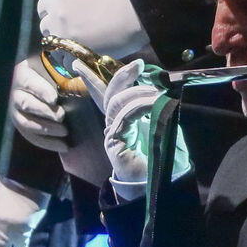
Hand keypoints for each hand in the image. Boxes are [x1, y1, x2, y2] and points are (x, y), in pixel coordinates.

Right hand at [10, 57, 68, 151]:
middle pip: (25, 103)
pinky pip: (31, 137)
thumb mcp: (54, 65)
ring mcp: (15, 111)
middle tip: (61, 116)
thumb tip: (77, 69)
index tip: (54, 99)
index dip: (41, 91)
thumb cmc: (54, 71)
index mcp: (22, 73)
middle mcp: (14, 93)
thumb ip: (61, 66)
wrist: (47, 81)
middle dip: (44, 112)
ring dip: (45, 130)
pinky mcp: (22, 125)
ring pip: (25, 123)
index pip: (29, 82)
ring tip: (64, 131)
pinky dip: (47, 143)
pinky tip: (64, 146)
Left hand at [37, 0, 148, 58]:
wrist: (137, 10)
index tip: (63, 18)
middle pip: (46, 28)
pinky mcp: (76, 54)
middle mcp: (56, 16)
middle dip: (58, 31)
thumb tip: (72, 10)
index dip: (53, 14)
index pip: (42, 9)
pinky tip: (87, 57)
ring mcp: (65, 37)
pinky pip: (66, 63)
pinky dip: (74, 61)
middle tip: (75, 33)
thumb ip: (75, 0)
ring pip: (55, 48)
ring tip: (82, 47)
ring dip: (65, 48)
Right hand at [76, 59, 190, 200]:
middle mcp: (115, 124)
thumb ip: (157, 107)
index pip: (107, 95)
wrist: (162, 183)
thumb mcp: (164, 125)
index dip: (94, 78)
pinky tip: (152, 103)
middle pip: (109, 94)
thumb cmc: (164, 157)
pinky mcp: (114, 142)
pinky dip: (139, 105)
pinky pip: (124, 116)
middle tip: (137, 64)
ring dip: (137, 92)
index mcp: (124, 119)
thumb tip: (156, 86)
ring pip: (116, 102)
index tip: (83, 63)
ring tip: (156, 92)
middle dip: (120, 76)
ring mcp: (113, 133)